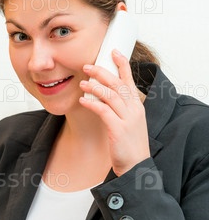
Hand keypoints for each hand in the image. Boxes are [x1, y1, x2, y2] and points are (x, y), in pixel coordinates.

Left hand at [79, 49, 149, 176]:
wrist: (136, 167)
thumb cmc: (129, 146)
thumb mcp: (128, 123)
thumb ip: (119, 109)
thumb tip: (103, 97)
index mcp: (137, 106)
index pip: (130, 80)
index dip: (122, 64)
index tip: (113, 52)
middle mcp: (134, 110)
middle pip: (118, 84)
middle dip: (102, 72)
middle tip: (87, 66)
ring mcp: (128, 119)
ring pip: (111, 95)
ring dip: (95, 86)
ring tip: (82, 82)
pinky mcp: (118, 130)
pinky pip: (104, 111)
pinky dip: (92, 103)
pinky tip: (83, 100)